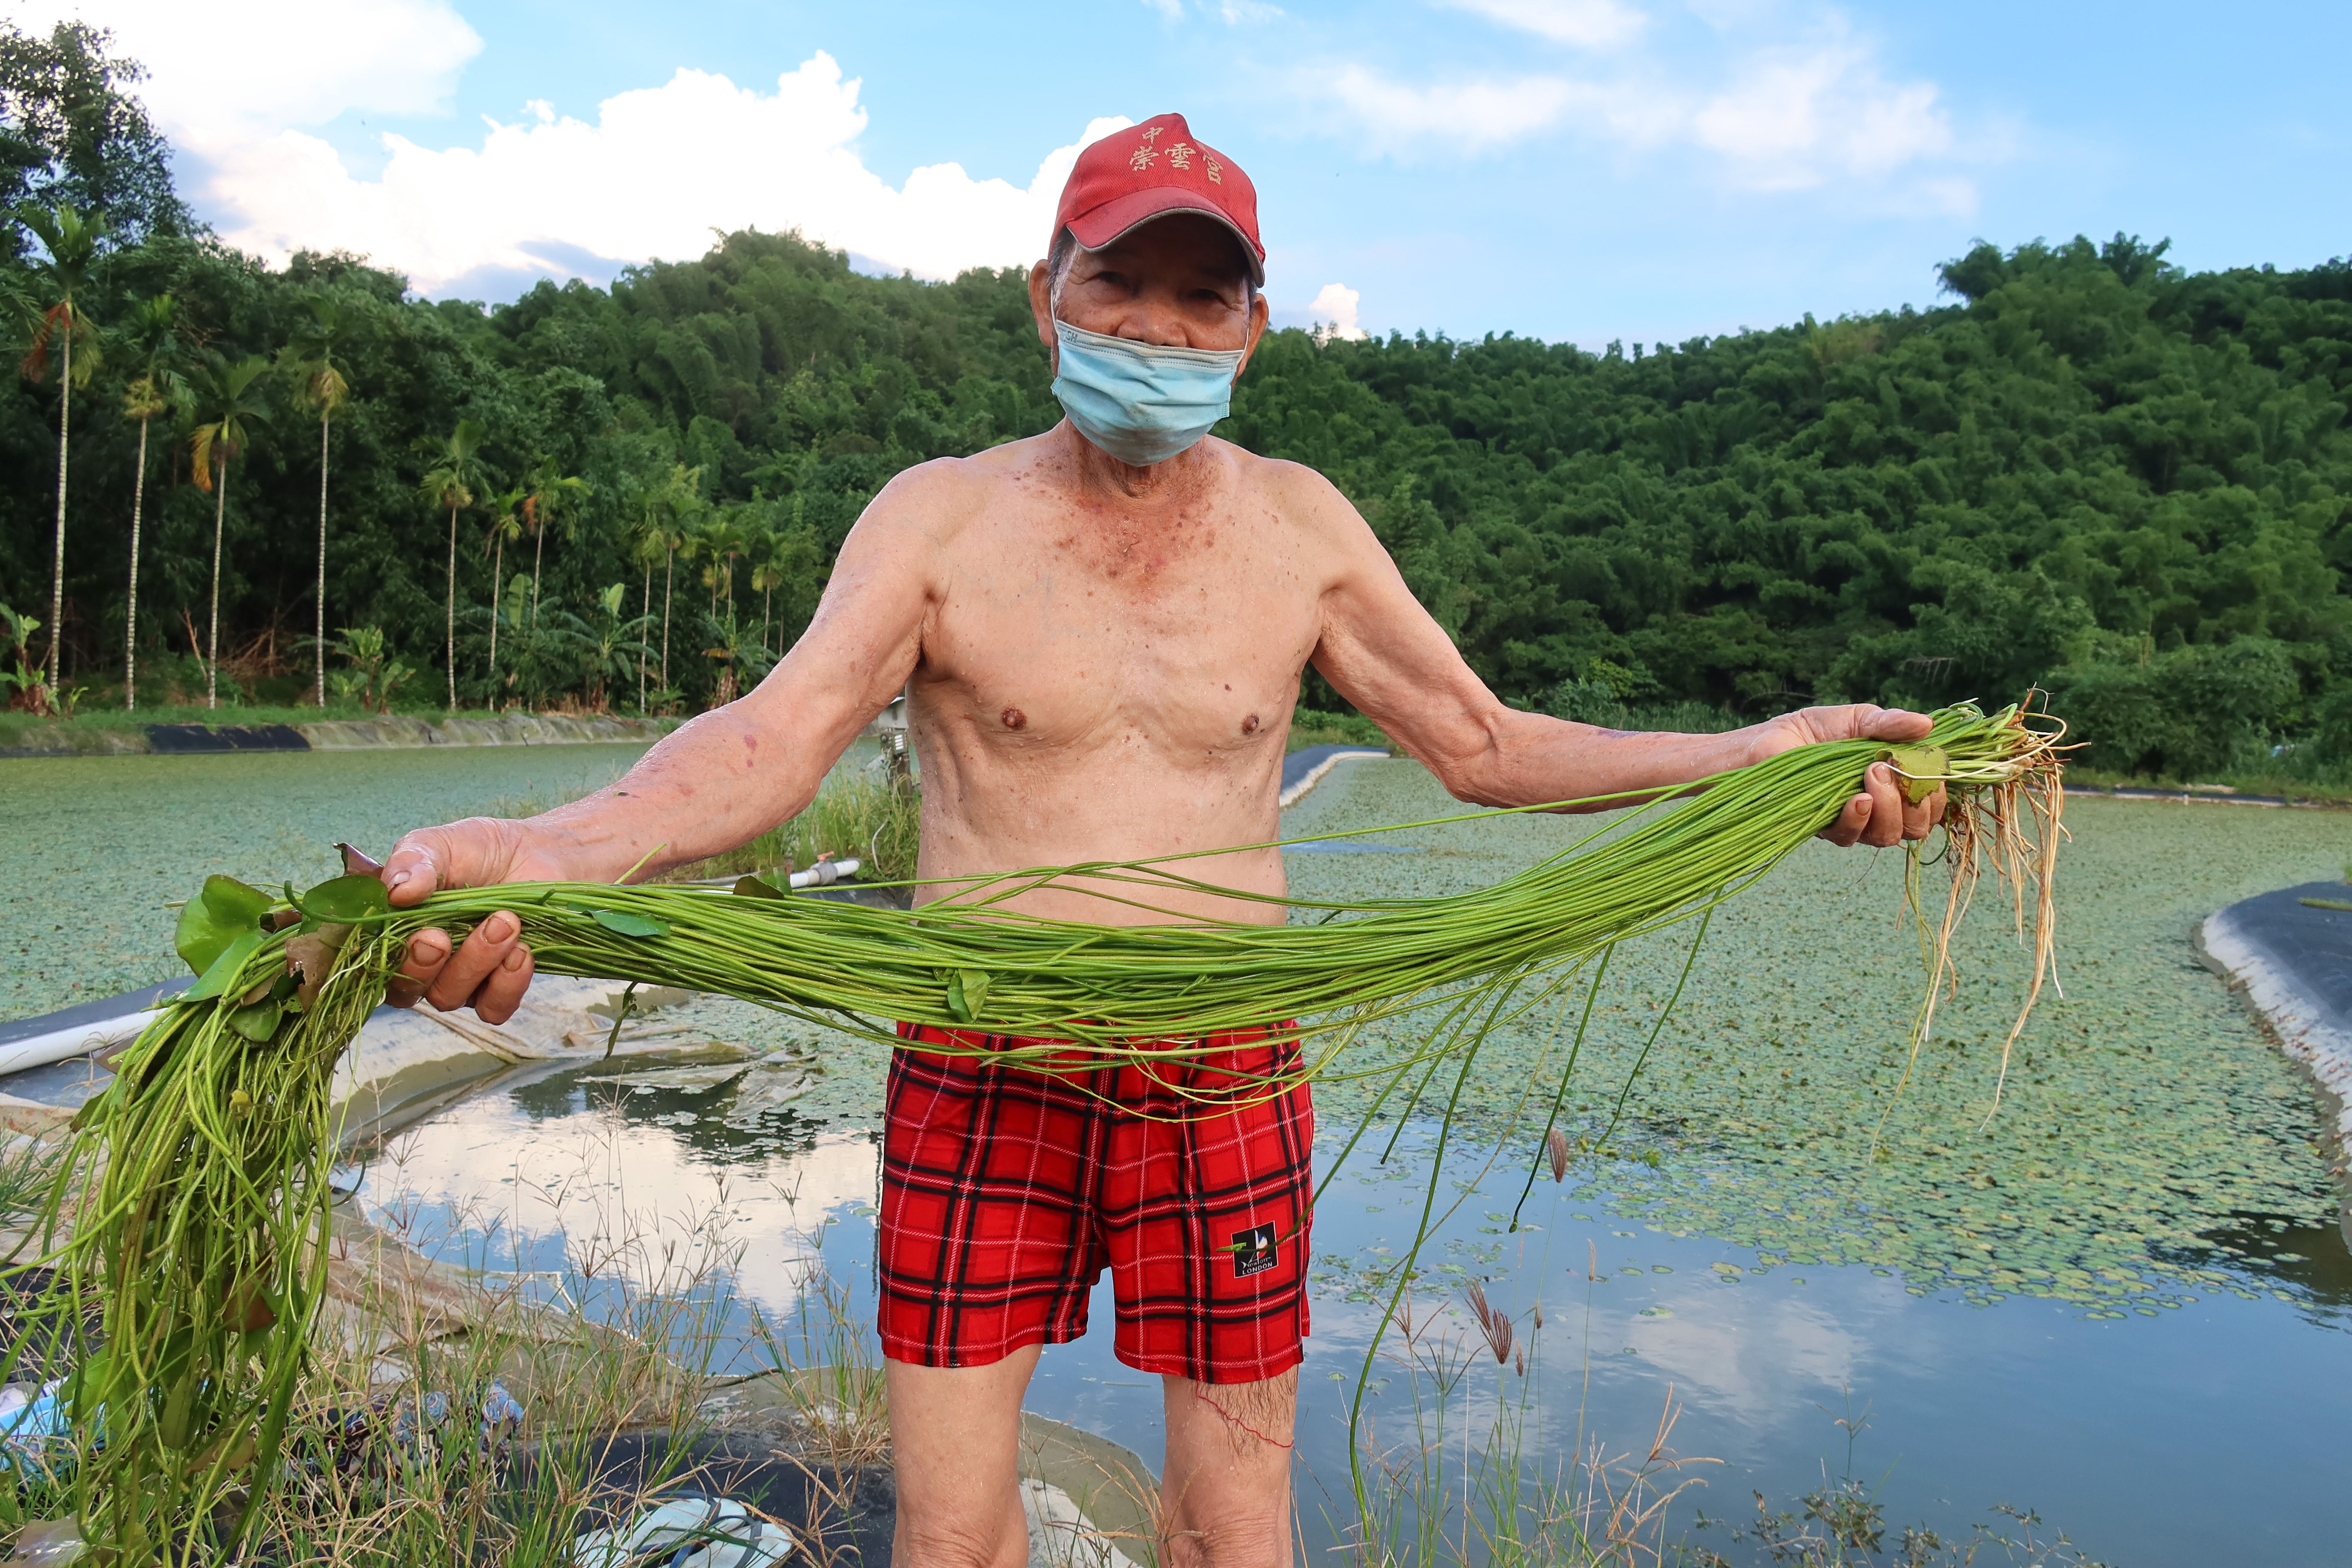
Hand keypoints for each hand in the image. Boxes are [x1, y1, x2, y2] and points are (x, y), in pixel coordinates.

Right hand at [341, 819, 552, 1024]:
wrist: (535, 852)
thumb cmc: (476, 851)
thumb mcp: (437, 845)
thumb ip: (412, 862)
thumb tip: (396, 891)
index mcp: (394, 930)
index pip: (374, 964)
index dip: (390, 960)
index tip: (421, 933)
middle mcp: (422, 963)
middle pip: (406, 991)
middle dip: (425, 966)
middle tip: (444, 936)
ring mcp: (461, 979)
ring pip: (450, 998)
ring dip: (475, 963)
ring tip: (504, 922)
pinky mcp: (500, 987)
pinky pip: (494, 1008)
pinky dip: (507, 985)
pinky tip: (521, 952)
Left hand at [1753, 704, 1948, 848]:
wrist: (1765, 742)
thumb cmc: (1813, 731)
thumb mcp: (1856, 718)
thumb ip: (1889, 723)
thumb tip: (1927, 724)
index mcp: (1893, 783)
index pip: (1930, 802)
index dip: (1938, 793)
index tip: (1929, 766)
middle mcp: (1877, 808)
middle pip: (1916, 826)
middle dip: (1916, 802)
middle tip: (1890, 768)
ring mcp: (1850, 821)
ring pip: (1888, 835)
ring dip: (1889, 808)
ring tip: (1872, 774)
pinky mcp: (1822, 829)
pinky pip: (1850, 837)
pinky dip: (1858, 818)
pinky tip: (1856, 799)